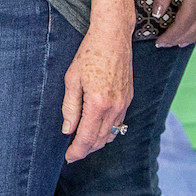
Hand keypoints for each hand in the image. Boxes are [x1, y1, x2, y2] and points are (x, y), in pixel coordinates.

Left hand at [61, 24, 133, 161]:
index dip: (77, 151)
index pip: (87, 138)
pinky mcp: (128, 99)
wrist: (113, 37)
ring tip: (82, 142)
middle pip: (100, 140)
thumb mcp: (72, 79)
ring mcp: (124, 104)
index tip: (68, 157)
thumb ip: (70, 107)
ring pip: (112, 134)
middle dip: (86, 149)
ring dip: (97, 142)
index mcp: (98, 104)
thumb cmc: (89, 54)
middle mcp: (114, 108)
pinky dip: (108, 131)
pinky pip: (119, 123)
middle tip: (72, 152)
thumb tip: (67, 130)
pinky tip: (97, 128)